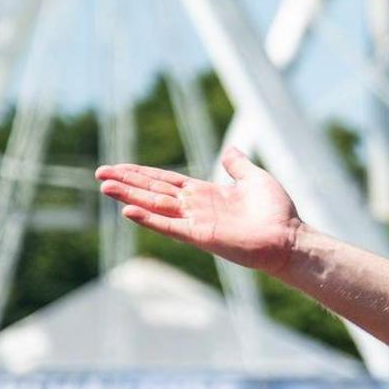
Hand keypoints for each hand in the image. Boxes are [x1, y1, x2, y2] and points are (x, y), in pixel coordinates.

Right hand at [96, 144, 305, 270]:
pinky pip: (170, 227)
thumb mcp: (254, 179)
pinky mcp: (200, 236)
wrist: (288, 238)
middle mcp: (195, 208)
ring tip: (105, 187)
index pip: (166, 182)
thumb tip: (229, 150)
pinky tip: (128, 211)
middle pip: (154, 192)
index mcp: (205, 194)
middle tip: (99, 174)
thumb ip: (238, 166)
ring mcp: (195, 222)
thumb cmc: (276, 212)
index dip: (142, 174)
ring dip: (130, 196)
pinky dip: (150, 220)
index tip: (118, 167)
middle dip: (127, 182)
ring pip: (155, 206)